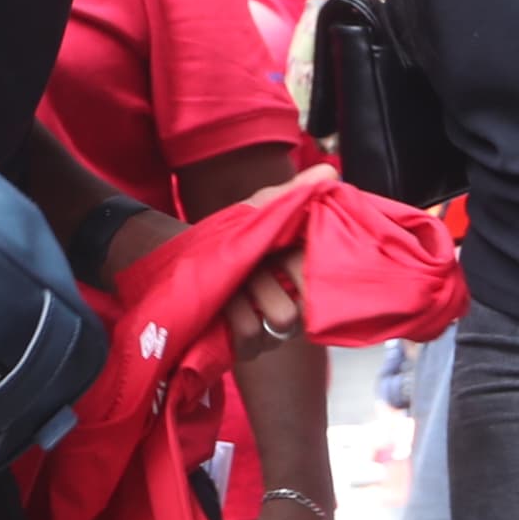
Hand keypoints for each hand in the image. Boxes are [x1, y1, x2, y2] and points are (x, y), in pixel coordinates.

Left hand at [127, 166, 328, 351]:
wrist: (188, 257)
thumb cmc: (231, 233)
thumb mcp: (260, 207)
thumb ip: (293, 194)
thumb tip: (329, 172)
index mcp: (305, 274)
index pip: (325, 281)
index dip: (306, 264)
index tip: (287, 247)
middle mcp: (296, 305)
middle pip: (305, 303)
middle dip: (275, 276)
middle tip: (255, 262)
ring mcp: (274, 330)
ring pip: (281, 317)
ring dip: (252, 292)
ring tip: (235, 278)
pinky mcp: (249, 347)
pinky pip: (250, 333)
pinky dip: (233, 311)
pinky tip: (221, 298)